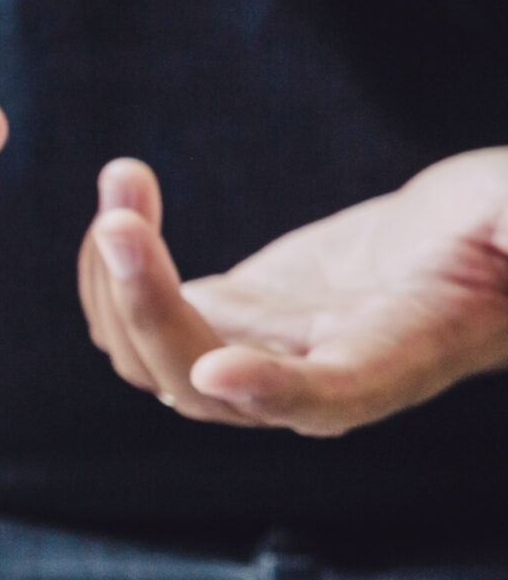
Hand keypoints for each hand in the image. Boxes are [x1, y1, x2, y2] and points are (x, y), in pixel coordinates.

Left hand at [80, 152, 507, 434]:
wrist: (460, 249)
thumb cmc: (501, 232)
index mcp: (388, 366)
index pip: (323, 399)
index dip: (271, 391)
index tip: (220, 367)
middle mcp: (306, 381)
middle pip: (197, 382)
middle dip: (147, 304)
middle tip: (119, 218)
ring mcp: (251, 354)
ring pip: (146, 356)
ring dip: (112, 276)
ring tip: (124, 180)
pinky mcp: (220, 319)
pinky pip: (133, 320)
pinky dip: (110, 269)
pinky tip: (127, 196)